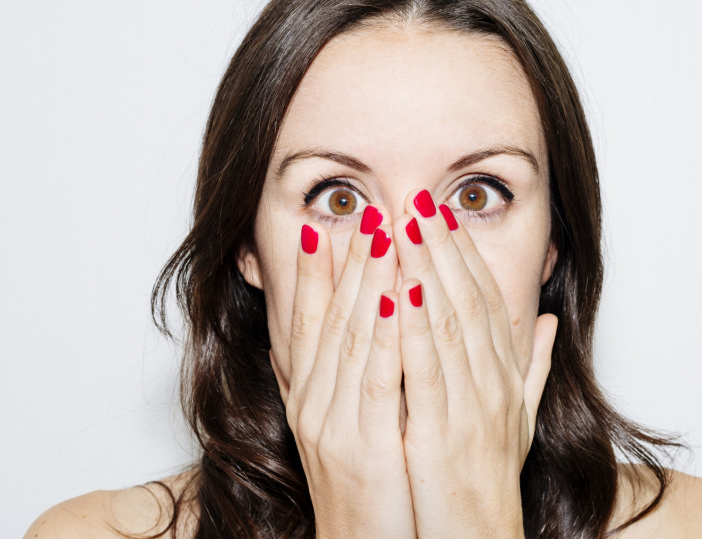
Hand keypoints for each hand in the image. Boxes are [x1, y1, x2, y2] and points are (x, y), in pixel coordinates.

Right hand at [280, 206, 415, 538]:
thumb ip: (356, 384)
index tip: (331, 226)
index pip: (310, 322)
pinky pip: (373, 378)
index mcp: (312, 398)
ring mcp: (331, 423)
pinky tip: (392, 296)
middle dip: (350, 261)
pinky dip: (382, 333)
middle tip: (367, 210)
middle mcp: (312, 403)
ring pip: (349, 336)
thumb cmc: (371, 492)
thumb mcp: (353, 431)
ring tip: (382, 232)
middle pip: (330, 318)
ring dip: (367, 279)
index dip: (317, 273)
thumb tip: (359, 342)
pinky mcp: (359, 445)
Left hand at [391, 190, 558, 538]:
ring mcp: (471, 408)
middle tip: (419, 198)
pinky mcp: (441, 434)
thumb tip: (552, 322)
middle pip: (468, 301)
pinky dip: (412, 327)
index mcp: (505, 378)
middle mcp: (493, 384)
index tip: (443, 215)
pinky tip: (396, 289)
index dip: (465, 255)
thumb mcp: (518, 420)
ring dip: (424, 269)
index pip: (487, 302)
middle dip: (442, 245)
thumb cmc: (493, 482)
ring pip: (447, 324)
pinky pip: (425, 371)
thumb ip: (534, 368)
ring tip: (402, 224)